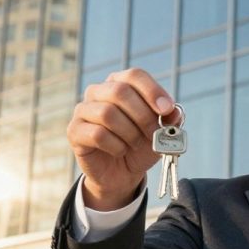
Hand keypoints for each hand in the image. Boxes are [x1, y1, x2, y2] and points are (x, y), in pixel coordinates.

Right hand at [68, 68, 176, 209]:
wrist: (122, 174)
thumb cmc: (140, 147)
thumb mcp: (161, 133)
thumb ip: (170, 120)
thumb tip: (174, 111)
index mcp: (120, 83)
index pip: (135, 75)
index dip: (152, 90)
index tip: (166, 110)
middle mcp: (98, 91)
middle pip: (120, 91)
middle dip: (142, 115)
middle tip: (153, 134)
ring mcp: (83, 110)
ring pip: (107, 113)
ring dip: (129, 132)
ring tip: (134, 143)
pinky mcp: (74, 131)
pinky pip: (97, 134)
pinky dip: (116, 145)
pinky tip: (120, 150)